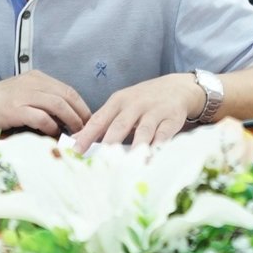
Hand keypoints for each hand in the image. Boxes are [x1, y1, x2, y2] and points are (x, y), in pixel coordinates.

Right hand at [0, 71, 91, 136]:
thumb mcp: (24, 93)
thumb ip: (43, 101)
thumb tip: (66, 118)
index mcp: (37, 77)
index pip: (68, 89)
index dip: (81, 105)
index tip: (87, 119)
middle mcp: (33, 82)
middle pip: (67, 96)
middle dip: (80, 114)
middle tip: (86, 129)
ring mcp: (24, 95)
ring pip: (58, 105)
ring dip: (70, 120)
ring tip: (74, 133)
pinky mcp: (15, 109)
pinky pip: (41, 117)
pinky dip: (51, 126)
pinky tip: (53, 134)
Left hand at [72, 73, 203, 152]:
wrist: (177, 87)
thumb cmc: (143, 100)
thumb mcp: (121, 104)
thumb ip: (102, 121)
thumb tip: (76, 139)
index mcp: (118, 101)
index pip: (99, 119)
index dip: (87, 135)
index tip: (75, 151)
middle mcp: (135, 105)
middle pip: (119, 125)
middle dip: (109, 144)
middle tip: (100, 161)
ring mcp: (154, 111)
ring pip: (143, 131)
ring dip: (135, 148)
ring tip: (127, 165)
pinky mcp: (171, 119)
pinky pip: (164, 135)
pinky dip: (157, 148)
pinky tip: (151, 160)